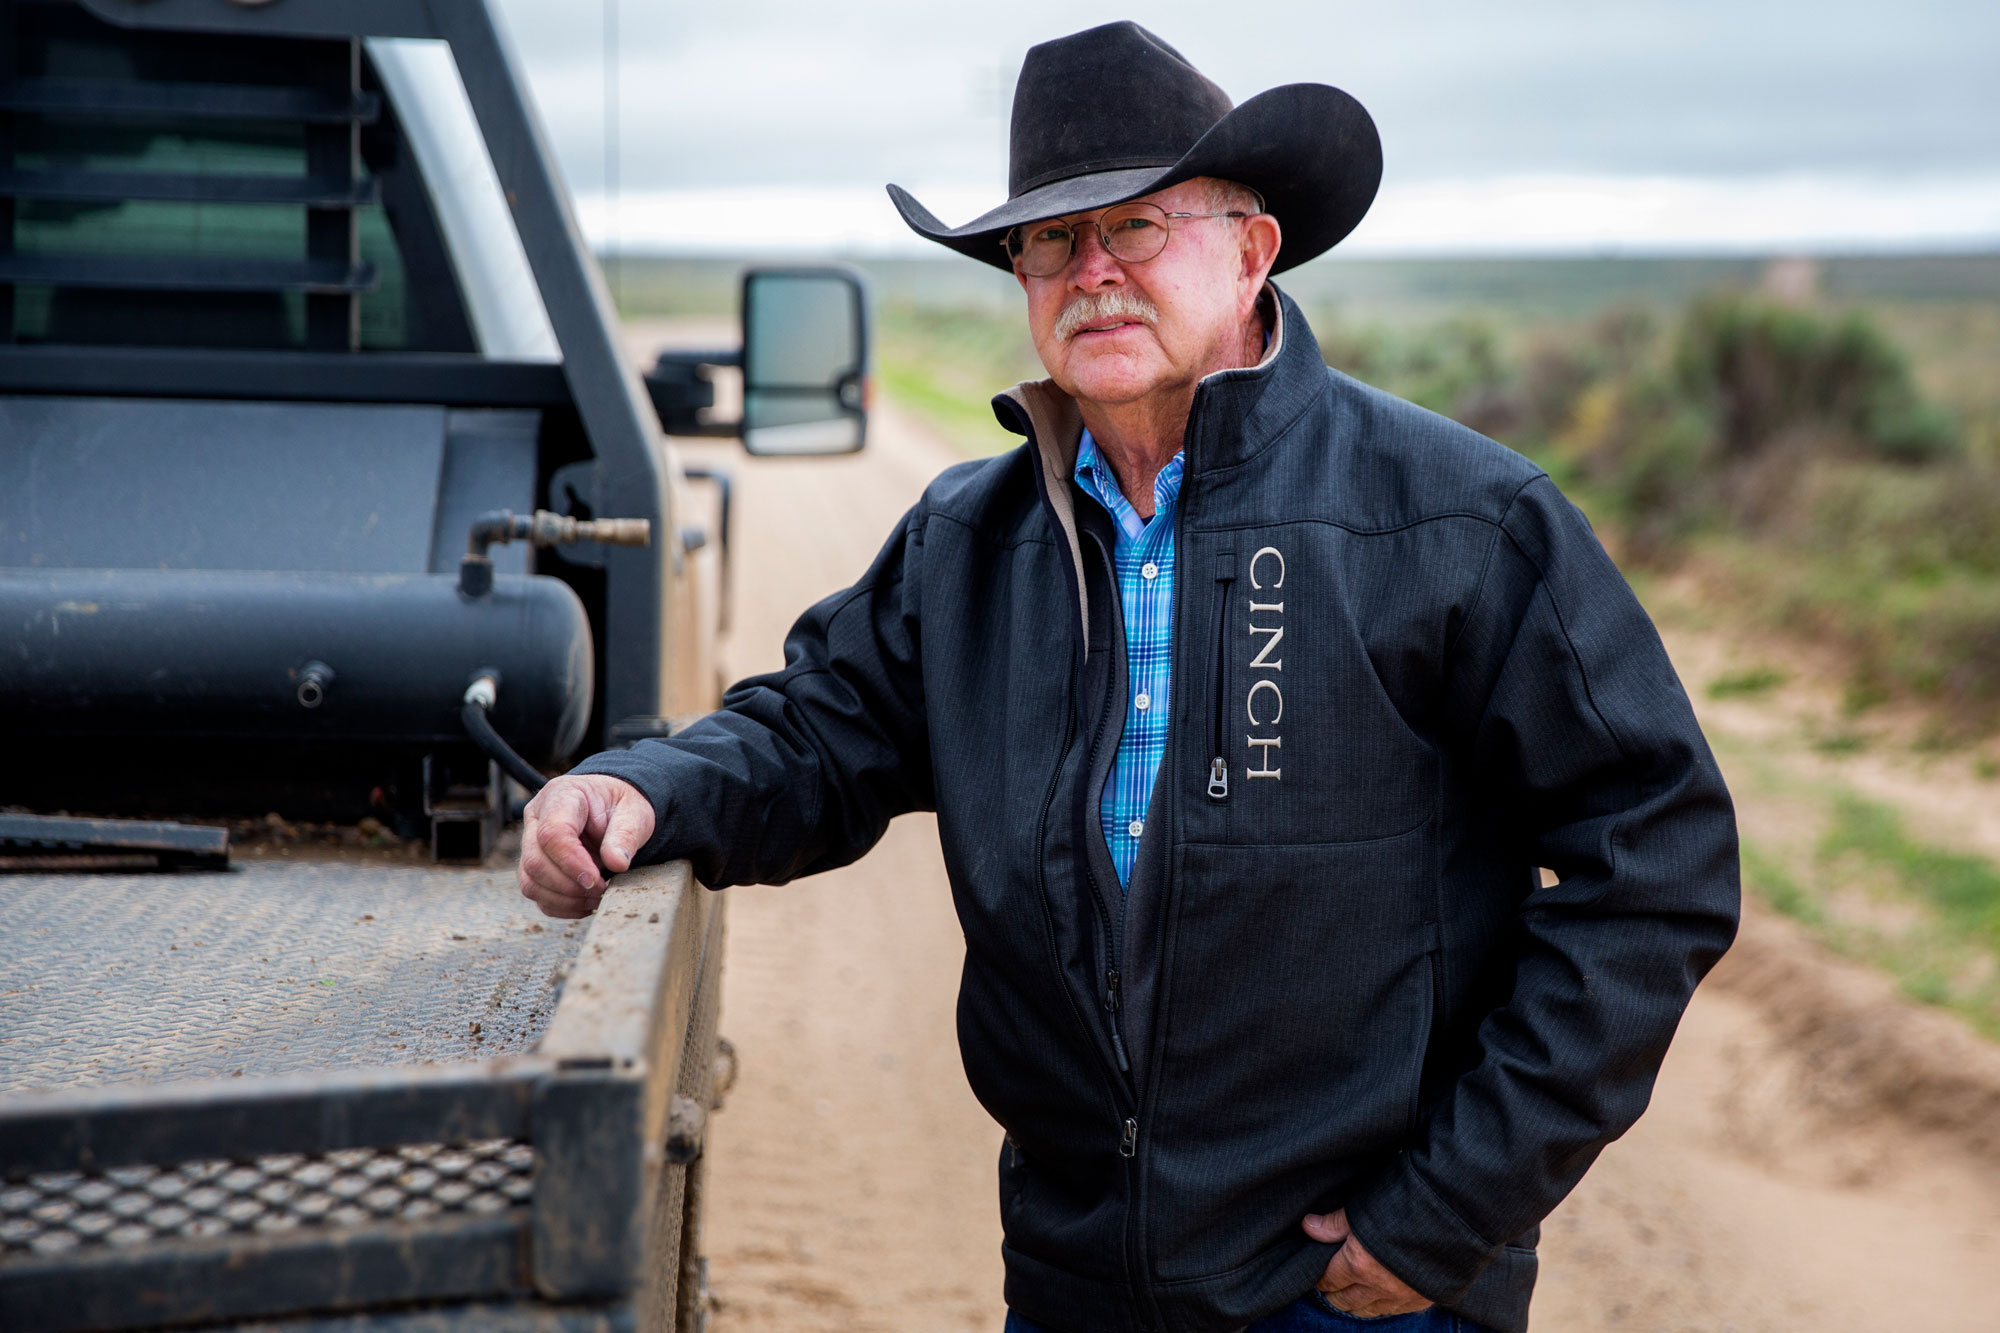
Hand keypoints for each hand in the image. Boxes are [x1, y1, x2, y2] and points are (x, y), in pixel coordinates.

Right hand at [517, 774, 655, 918]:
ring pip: (530, 881)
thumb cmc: (621, 806)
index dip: (571, 862)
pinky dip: (560, 906)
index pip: (552, 833)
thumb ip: (626, 835)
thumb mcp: (634, 812)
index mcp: (561, 795)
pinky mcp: (533, 865)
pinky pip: (536, 894)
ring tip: (596, 897)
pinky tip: (586, 903)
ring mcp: (530, 842)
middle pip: (535, 861)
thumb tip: (617, 864)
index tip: (596, 880)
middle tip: (601, 891)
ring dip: (564, 899)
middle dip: (569, 885)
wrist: (612, 808)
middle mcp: (537, 817)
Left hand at [1302, 1209, 1431, 1317]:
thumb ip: (1334, 1223)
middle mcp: (1377, 1287)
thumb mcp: (1363, 1208)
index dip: (1319, 1276)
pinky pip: (1393, 1312)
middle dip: (1334, 1292)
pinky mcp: (1421, 1301)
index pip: (1328, 1279)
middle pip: (1344, 1301)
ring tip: (1350, 1291)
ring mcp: (1400, 1297)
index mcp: (1358, 1264)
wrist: (1454, 1217)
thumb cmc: (1406, 1206)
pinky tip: (1379, 1295)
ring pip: (1367, 1311)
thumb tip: (1308, 1226)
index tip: (1316, 1271)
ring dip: (1356, 1302)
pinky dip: (1381, 1305)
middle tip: (1330, 1283)